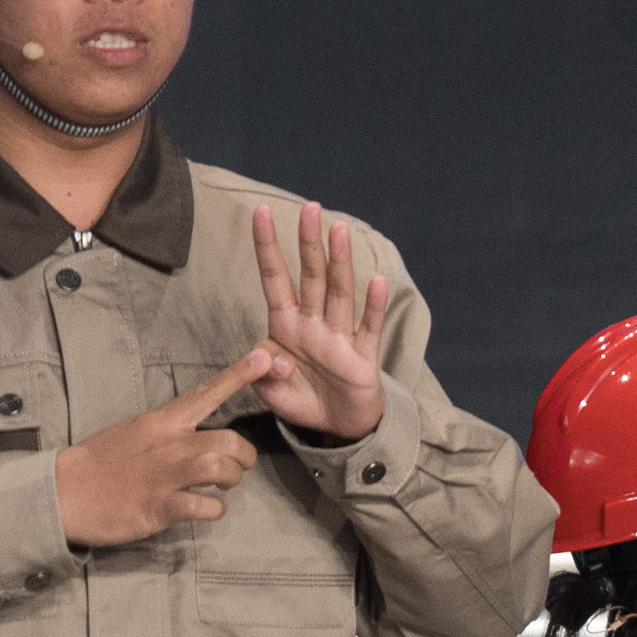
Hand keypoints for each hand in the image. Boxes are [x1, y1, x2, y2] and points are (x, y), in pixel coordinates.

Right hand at [52, 348, 274, 548]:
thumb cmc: (101, 462)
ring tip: (220, 487)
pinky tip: (205, 509)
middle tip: (235, 468)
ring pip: (218, 468)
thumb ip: (168, 428)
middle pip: (228, 440)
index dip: (237, 376)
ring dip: (230, 480)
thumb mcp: (134, 431)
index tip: (264, 357)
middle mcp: (166, 444)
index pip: (204, 393)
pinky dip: (213, 510)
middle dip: (244, 457)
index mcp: (160, 422)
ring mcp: (163, 476)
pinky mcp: (158, 506)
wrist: (62, 491)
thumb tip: (195, 430)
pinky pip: (203, 507)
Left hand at [249, 203, 390, 444]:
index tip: (260, 213)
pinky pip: (368, 328)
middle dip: (309, 242)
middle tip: (311, 208)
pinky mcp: (362, 357)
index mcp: (285, 327)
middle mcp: (313, 324)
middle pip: (311, 276)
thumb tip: (276, 357)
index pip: (274, 280)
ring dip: (339, 262)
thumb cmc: (302, 400)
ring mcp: (340, 337)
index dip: (267, 247)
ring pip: (339, 293)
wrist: (337, 428)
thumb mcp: (269, 392)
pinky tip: (376, 282)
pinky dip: (373, 306)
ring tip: (339, 230)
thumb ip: (261, 373)